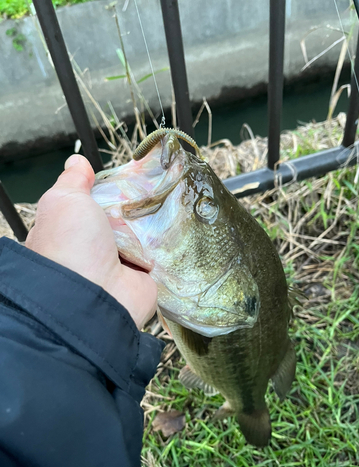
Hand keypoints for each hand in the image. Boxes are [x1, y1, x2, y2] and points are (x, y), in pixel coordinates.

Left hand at [26, 154, 156, 328]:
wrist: (95, 296)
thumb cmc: (71, 245)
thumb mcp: (64, 201)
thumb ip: (73, 181)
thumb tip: (77, 162)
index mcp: (74, 231)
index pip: (95, 204)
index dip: (109, 190)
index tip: (128, 177)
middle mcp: (96, 249)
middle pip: (124, 217)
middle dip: (137, 205)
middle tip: (155, 188)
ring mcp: (122, 264)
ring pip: (143, 234)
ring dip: (154, 223)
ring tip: (171, 202)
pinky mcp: (145, 276)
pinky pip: (160, 253)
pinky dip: (168, 242)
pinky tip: (178, 226)